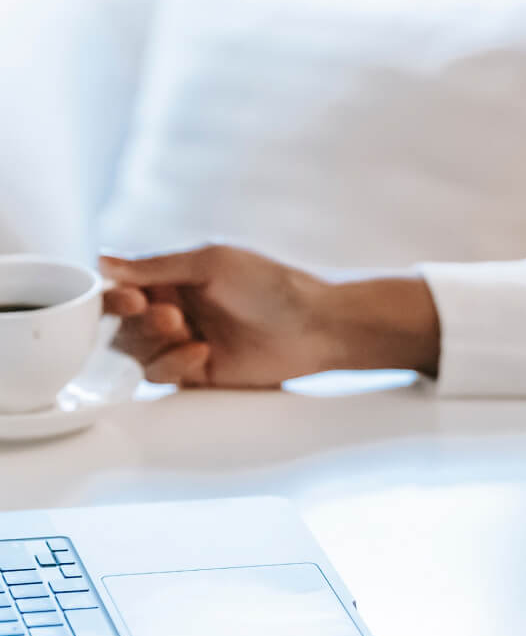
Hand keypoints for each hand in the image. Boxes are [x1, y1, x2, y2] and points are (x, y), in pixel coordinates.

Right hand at [101, 246, 338, 386]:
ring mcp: (184, 341)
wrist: (313, 326)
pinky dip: (172, 363)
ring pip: (135, 349)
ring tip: (184, 328)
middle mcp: (175, 308)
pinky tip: (201, 352)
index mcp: (175, 278)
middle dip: (139, 320)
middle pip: (123, 322)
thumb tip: (102, 261)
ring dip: (152, 340)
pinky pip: (160, 374)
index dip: (115, 296)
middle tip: (171, 316)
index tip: (132, 298)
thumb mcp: (211, 264)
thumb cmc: (270, 285)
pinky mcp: (196, 372)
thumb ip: (155, 267)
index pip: (123, 287)